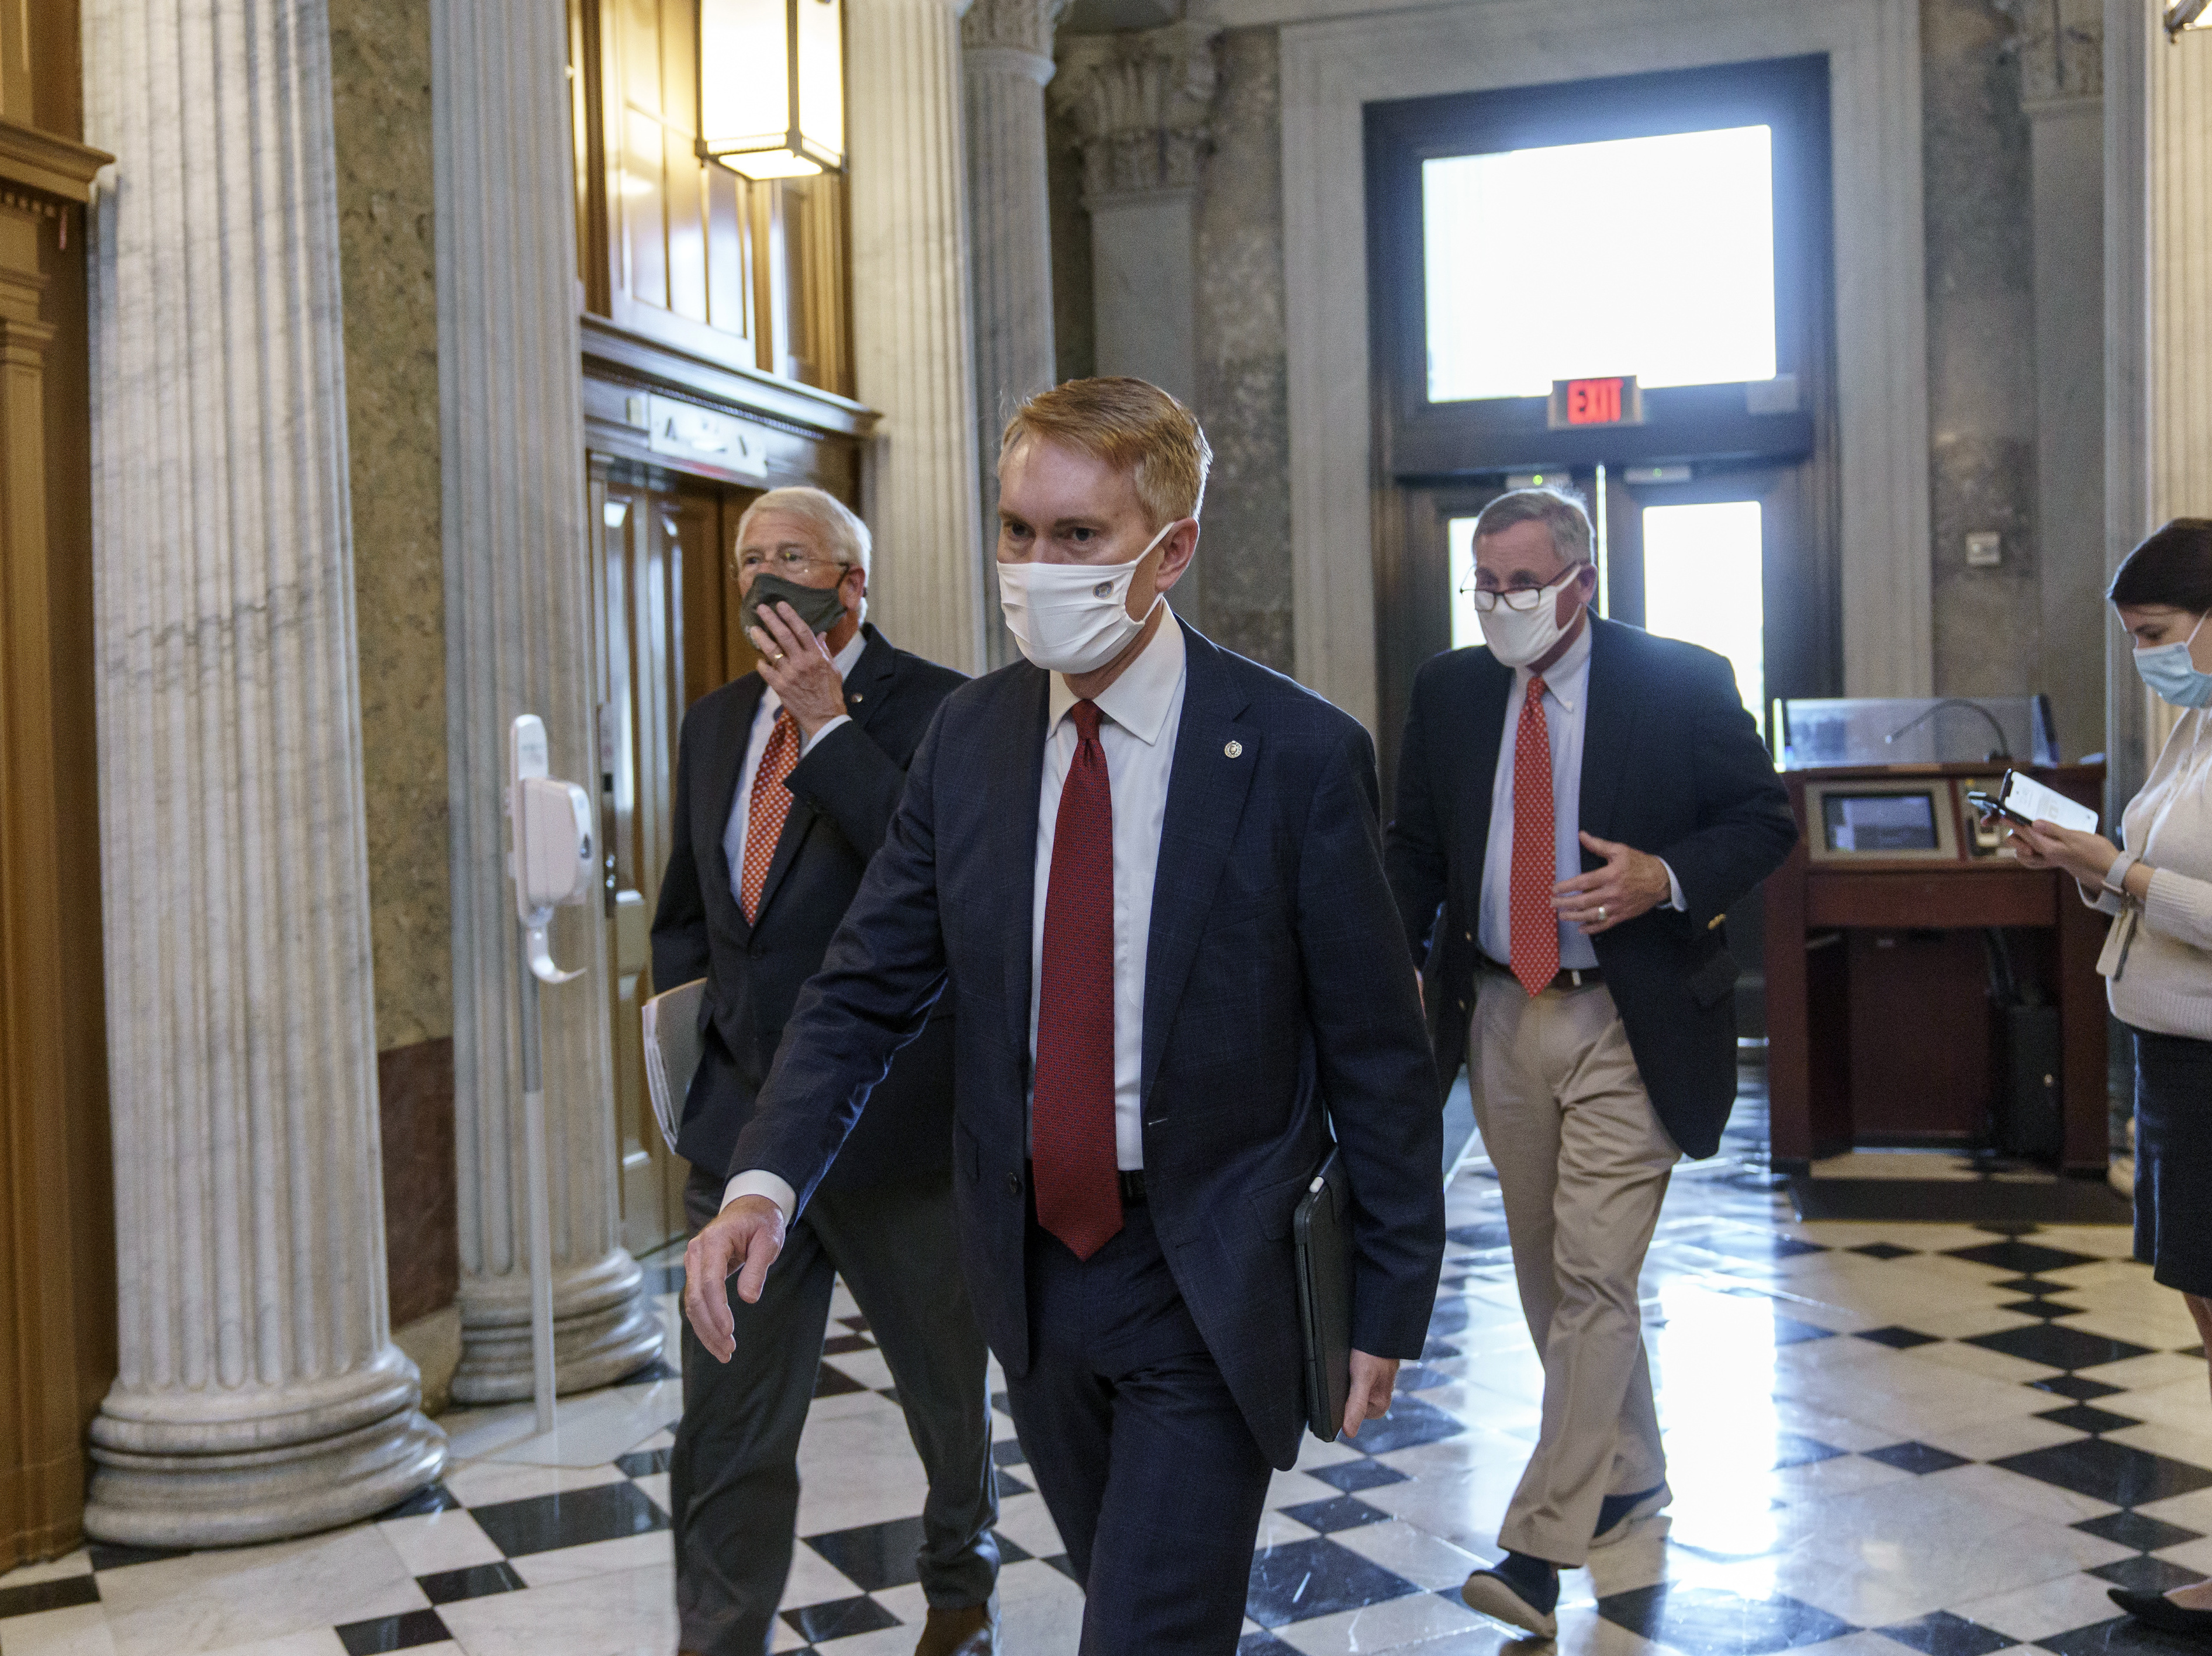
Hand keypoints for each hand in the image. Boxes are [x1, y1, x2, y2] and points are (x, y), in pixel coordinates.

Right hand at [683, 1195, 787, 1361]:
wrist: (750, 1208)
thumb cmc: (761, 1222)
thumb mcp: (768, 1240)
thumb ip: (757, 1268)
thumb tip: (748, 1299)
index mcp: (713, 1241)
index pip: (710, 1281)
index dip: (718, 1310)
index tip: (729, 1333)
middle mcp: (696, 1252)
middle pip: (696, 1298)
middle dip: (710, 1328)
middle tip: (728, 1351)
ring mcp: (693, 1263)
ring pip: (692, 1304)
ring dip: (706, 1331)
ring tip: (725, 1353)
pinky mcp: (697, 1273)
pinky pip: (696, 1301)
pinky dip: (704, 1322)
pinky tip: (716, 1340)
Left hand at [750, 602, 846, 738]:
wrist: (825, 717)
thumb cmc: (830, 693)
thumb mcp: (832, 668)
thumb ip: (823, 650)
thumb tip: (820, 634)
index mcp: (816, 656)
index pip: (801, 630)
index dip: (790, 615)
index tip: (780, 605)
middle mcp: (802, 663)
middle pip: (784, 636)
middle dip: (771, 620)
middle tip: (761, 608)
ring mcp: (790, 675)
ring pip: (772, 651)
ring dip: (761, 638)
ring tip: (753, 628)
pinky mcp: (780, 687)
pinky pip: (766, 671)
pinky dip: (761, 664)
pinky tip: (760, 660)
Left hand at [1342, 1350, 1399, 1438]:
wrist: (1381, 1330)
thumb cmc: (1373, 1354)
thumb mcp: (1361, 1380)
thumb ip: (1356, 1405)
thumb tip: (1349, 1433)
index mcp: (1380, 1407)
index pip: (1350, 1414)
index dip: (1342, 1401)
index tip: (1345, 1384)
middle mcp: (1380, 1399)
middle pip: (1351, 1402)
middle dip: (1345, 1389)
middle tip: (1348, 1373)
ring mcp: (1376, 1386)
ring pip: (1352, 1390)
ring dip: (1347, 1379)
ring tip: (1351, 1367)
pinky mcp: (1371, 1375)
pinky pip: (1356, 1380)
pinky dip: (1350, 1373)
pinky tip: (1351, 1364)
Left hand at [1553, 831, 1672, 934]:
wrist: (1661, 880)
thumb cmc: (1639, 863)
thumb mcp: (1620, 850)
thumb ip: (1599, 845)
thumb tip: (1582, 835)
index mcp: (1610, 875)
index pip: (1583, 882)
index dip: (1567, 886)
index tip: (1554, 889)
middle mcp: (1612, 892)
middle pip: (1584, 901)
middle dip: (1565, 903)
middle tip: (1553, 903)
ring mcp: (1617, 906)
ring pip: (1592, 915)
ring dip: (1575, 916)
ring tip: (1562, 915)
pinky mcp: (1623, 915)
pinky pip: (1605, 924)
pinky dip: (1592, 928)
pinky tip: (1581, 929)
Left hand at [2008, 820, 2118, 886]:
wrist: (2110, 871)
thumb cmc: (2097, 853)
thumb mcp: (2076, 837)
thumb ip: (2054, 830)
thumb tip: (2034, 823)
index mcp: (2049, 849)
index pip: (2026, 834)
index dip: (2014, 823)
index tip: (2004, 815)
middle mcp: (2047, 856)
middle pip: (2022, 845)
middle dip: (2016, 833)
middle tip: (2017, 821)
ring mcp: (2052, 860)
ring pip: (2027, 853)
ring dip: (2024, 841)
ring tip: (2027, 830)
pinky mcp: (2058, 860)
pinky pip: (2037, 857)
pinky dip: (2033, 849)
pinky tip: (2040, 840)